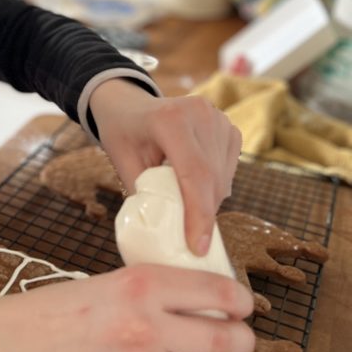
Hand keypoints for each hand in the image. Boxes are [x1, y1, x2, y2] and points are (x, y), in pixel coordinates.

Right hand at [0, 264, 254, 351]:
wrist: (18, 347)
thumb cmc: (61, 309)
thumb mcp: (111, 282)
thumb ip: (155, 292)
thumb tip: (207, 303)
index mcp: (140, 284)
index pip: (215, 291)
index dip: (241, 301)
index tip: (245, 305)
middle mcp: (146, 324)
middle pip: (223, 337)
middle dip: (245, 341)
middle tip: (245, 339)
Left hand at [88, 80, 241, 254]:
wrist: (130, 104)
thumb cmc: (122, 133)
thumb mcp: (122, 162)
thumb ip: (144, 193)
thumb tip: (165, 233)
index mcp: (169, 119)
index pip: (194, 174)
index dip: (199, 214)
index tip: (198, 247)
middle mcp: (199, 113)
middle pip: (212, 178)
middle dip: (203, 214)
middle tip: (189, 237)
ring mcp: (217, 117)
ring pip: (224, 176)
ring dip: (210, 200)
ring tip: (185, 204)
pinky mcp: (228, 126)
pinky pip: (229, 167)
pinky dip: (216, 185)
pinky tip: (195, 184)